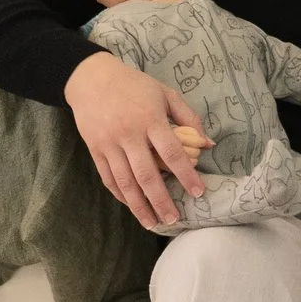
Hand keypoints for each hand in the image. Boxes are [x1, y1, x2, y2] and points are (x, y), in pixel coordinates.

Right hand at [64, 51, 205, 227]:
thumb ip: (190, 118)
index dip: (186, 175)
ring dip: (139, 205)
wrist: (91, 79)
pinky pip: (108, 178)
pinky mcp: (94, 150)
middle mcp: (129, 135)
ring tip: (152, 222)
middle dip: (161, 200)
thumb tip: (209, 144)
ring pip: (125, 182)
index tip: (198, 192)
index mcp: (151, 120)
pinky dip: (120, 194)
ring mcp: (109, 144)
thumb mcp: (166, 94)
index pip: (172, 153)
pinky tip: (132, 206)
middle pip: (147, 175)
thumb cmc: (135, 85)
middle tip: (173, 219)